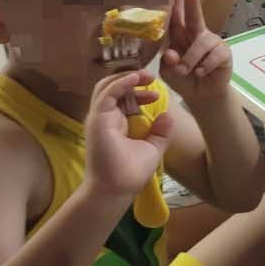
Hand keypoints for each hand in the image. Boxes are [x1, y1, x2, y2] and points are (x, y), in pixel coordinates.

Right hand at [85, 69, 172, 200]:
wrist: (116, 190)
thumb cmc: (131, 173)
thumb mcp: (152, 148)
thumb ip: (160, 132)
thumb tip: (167, 115)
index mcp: (116, 124)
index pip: (123, 99)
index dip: (139, 92)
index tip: (156, 95)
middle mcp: (105, 118)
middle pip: (113, 88)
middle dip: (131, 79)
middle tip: (151, 77)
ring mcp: (99, 118)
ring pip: (106, 86)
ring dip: (126, 77)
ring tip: (145, 75)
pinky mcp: (97, 120)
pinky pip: (107, 94)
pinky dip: (121, 83)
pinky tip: (135, 78)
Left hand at [161, 0, 232, 107]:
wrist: (202, 95)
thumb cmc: (183, 79)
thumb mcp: (169, 72)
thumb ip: (167, 62)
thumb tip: (171, 53)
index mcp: (179, 35)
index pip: (174, 14)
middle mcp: (195, 33)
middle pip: (193, 16)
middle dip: (191, 3)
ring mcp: (211, 41)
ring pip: (201, 42)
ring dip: (190, 58)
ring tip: (185, 71)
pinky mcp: (223, 52)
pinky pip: (213, 55)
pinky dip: (204, 65)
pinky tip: (201, 72)